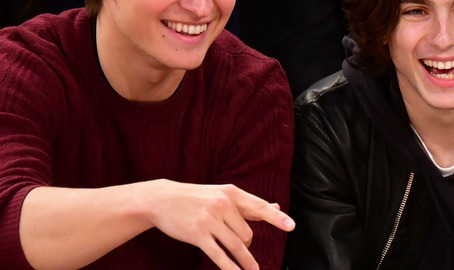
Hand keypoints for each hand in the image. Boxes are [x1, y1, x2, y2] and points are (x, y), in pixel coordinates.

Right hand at [148, 181, 294, 269]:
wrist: (162, 199)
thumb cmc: (196, 197)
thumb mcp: (222, 194)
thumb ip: (247, 204)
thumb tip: (275, 205)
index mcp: (231, 192)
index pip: (259, 207)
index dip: (276, 218)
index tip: (291, 226)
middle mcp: (222, 204)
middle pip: (247, 232)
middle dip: (247, 243)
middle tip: (242, 246)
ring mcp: (210, 220)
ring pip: (236, 245)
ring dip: (245, 260)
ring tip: (252, 269)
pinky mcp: (198, 234)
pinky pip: (219, 255)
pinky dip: (230, 267)